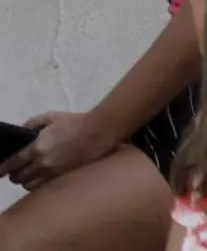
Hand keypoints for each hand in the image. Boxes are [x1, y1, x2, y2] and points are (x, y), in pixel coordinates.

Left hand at [0, 112, 117, 190]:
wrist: (100, 131)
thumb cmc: (75, 122)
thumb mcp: (51, 116)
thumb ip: (32, 124)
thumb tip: (22, 133)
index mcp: (36, 148)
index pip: (11, 164)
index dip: (2, 169)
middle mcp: (42, 164)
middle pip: (19, 178)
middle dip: (16, 175)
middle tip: (18, 170)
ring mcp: (54, 173)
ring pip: (30, 186)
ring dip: (27, 181)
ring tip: (31, 175)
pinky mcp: (65, 178)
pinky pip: (45, 187)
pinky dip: (41, 184)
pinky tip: (44, 178)